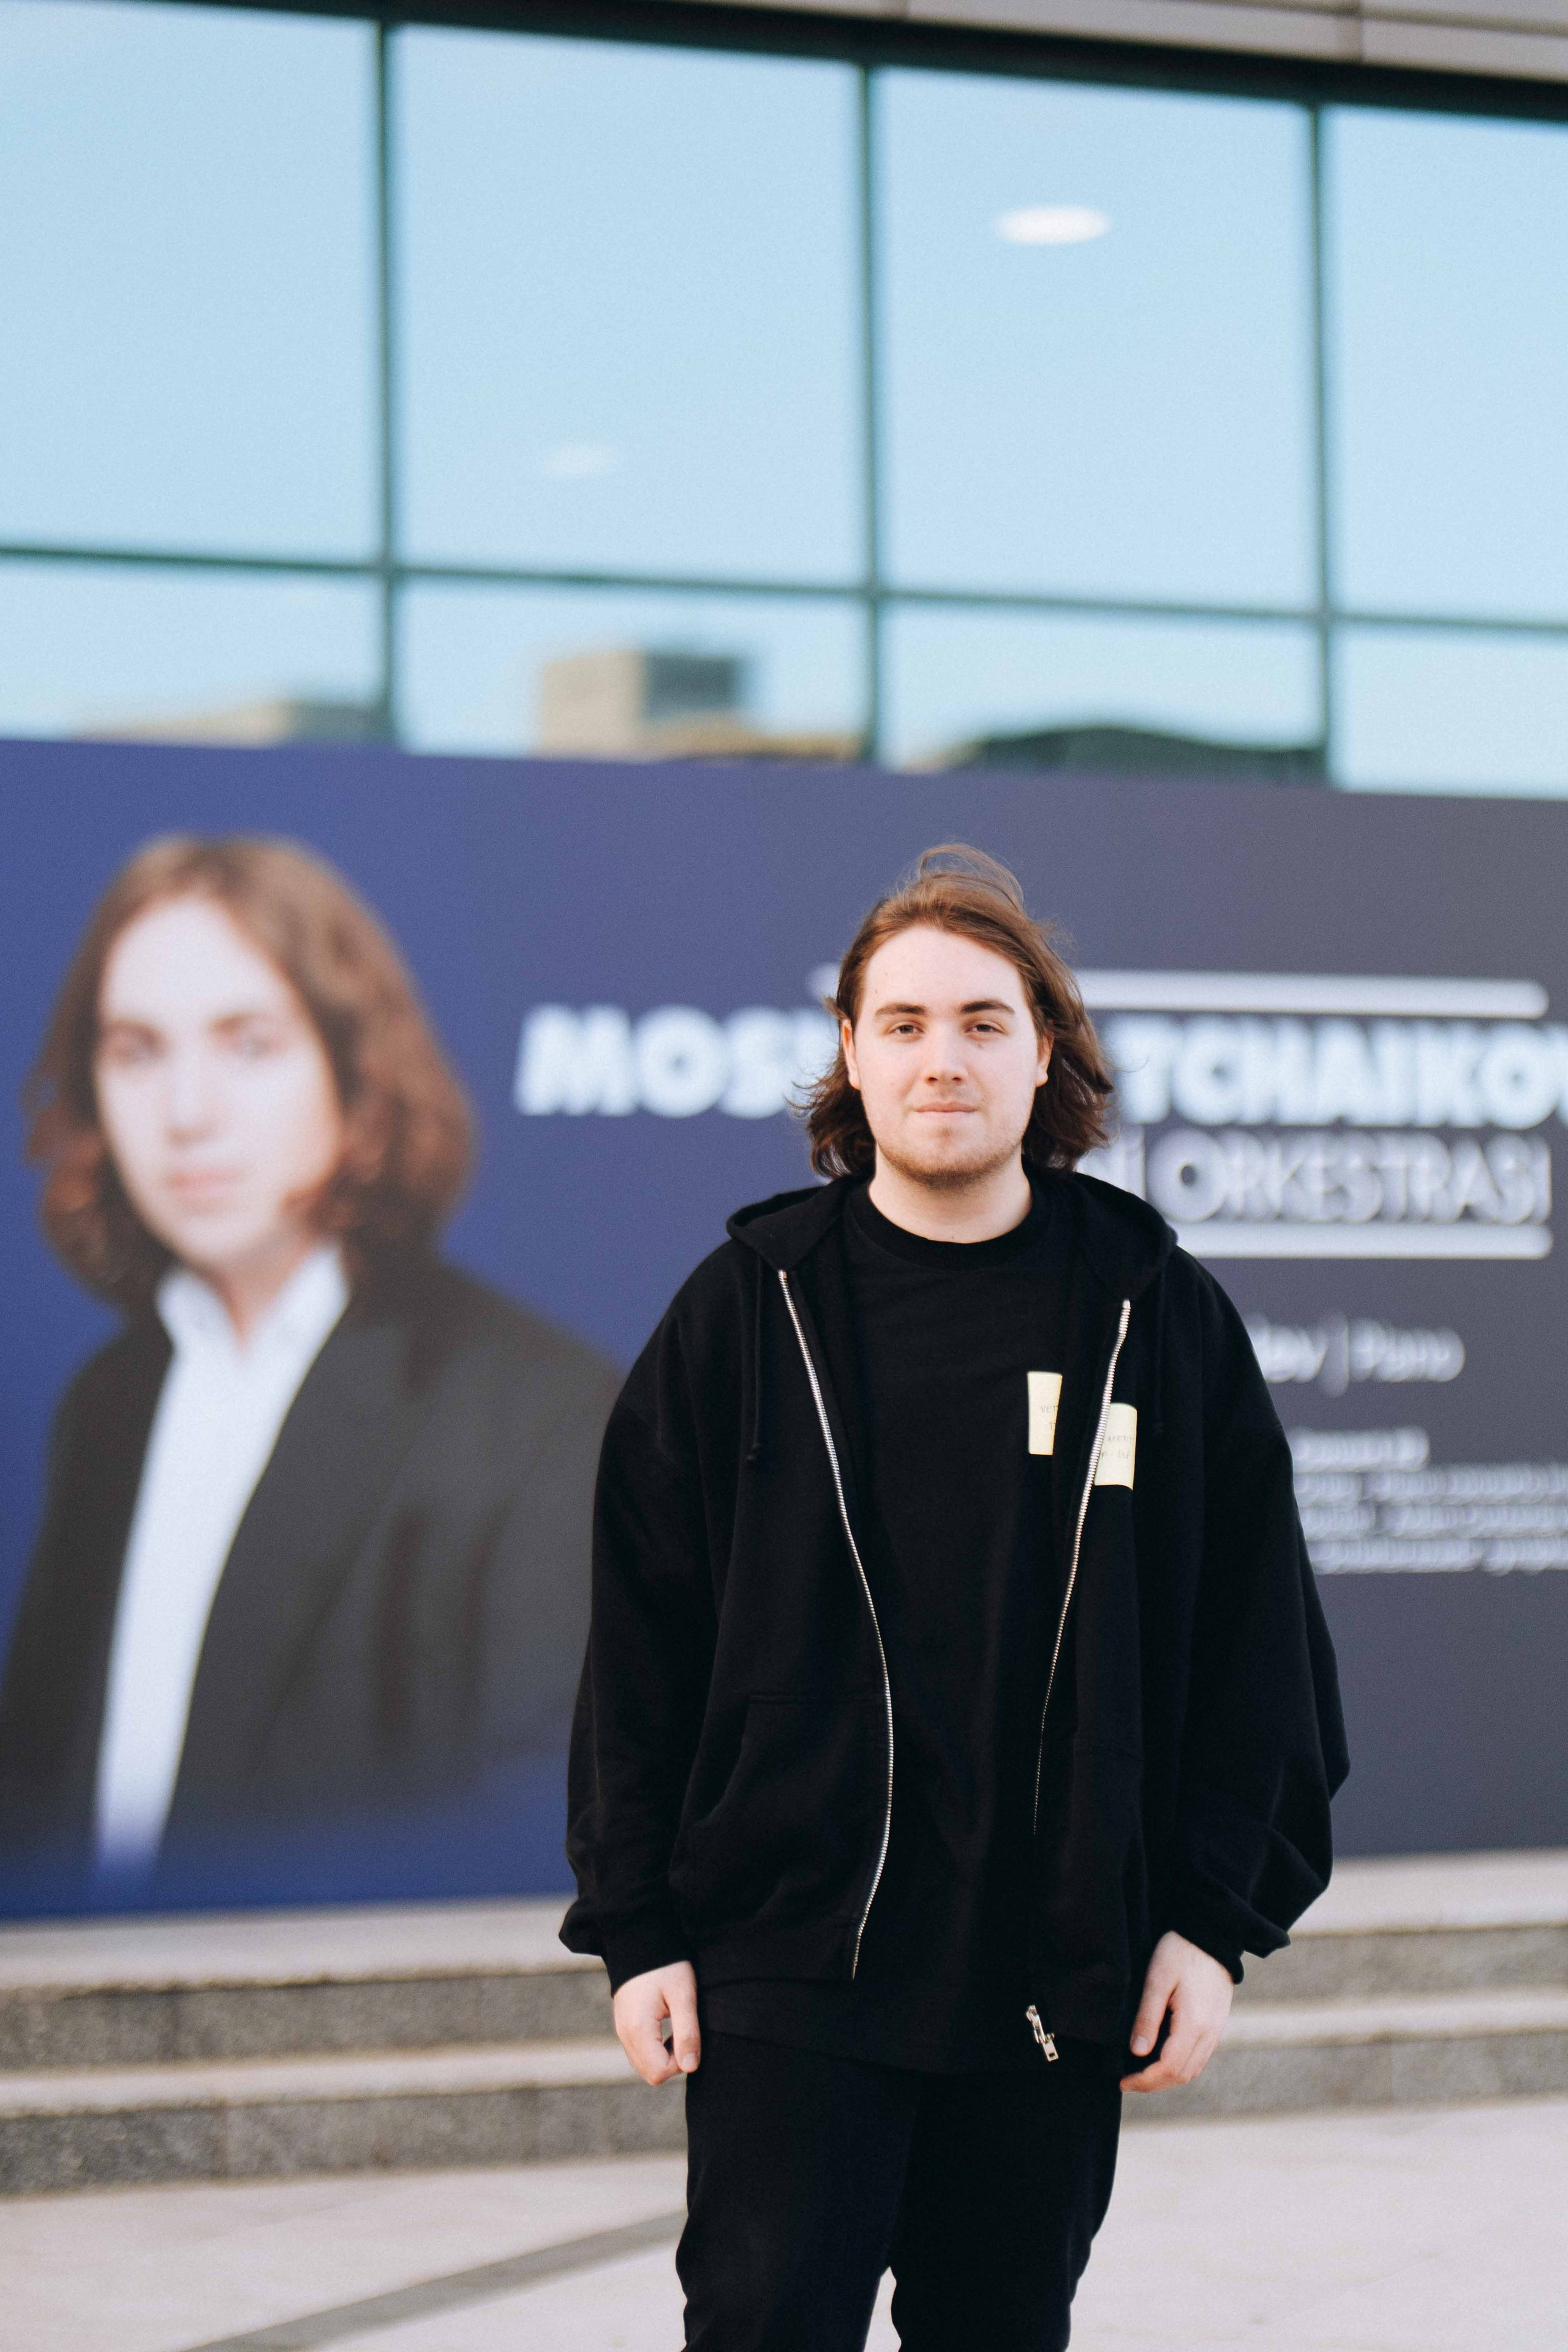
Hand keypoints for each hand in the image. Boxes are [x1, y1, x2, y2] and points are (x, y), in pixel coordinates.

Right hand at [612, 1960, 700, 2085]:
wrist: (639, 1939)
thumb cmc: (666, 1965)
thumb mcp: (683, 1995)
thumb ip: (687, 2032)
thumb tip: (690, 2067)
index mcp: (638, 2029)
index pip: (659, 2073)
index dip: (680, 2062)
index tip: (688, 2036)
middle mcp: (624, 2035)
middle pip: (650, 2074)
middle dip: (672, 2062)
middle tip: (683, 2032)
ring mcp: (622, 2031)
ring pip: (644, 2065)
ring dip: (663, 2056)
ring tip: (676, 2027)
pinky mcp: (624, 2026)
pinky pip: (639, 2052)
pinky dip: (655, 2048)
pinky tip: (666, 2027)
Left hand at [1119, 1930, 1232, 2094]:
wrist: (1212, 1934)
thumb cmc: (1180, 1951)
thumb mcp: (1157, 1979)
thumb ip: (1147, 2017)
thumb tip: (1137, 2053)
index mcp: (1194, 2023)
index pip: (1170, 2068)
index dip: (1145, 2080)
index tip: (1123, 2081)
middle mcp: (1210, 2033)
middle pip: (1182, 2075)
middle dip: (1154, 2084)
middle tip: (1127, 2080)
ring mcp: (1216, 2030)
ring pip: (1193, 2069)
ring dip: (1167, 2078)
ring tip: (1141, 2072)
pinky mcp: (1216, 2024)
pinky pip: (1199, 2057)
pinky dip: (1180, 2065)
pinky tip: (1161, 2057)